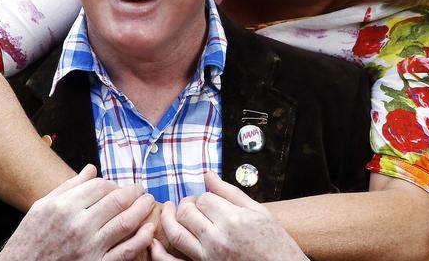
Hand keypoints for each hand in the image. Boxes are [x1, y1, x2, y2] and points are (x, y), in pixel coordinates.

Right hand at [0, 164, 155, 260]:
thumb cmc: (29, 240)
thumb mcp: (41, 207)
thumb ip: (68, 187)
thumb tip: (91, 168)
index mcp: (63, 207)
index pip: (100, 186)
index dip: (113, 183)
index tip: (118, 185)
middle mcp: (78, 225)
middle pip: (117, 200)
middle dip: (134, 192)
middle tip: (141, 189)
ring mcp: (89, 247)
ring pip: (126, 222)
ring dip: (142, 209)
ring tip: (149, 202)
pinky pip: (126, 251)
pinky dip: (141, 238)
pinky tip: (148, 228)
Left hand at [159, 171, 306, 260]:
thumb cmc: (274, 243)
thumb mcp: (258, 212)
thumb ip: (230, 192)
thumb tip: (208, 175)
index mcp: (232, 220)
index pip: (204, 198)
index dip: (204, 196)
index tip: (209, 199)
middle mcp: (217, 239)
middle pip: (186, 213)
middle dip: (186, 204)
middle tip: (192, 204)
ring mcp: (208, 258)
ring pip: (176, 234)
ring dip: (169, 219)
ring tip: (170, 211)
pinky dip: (160, 254)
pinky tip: (154, 243)